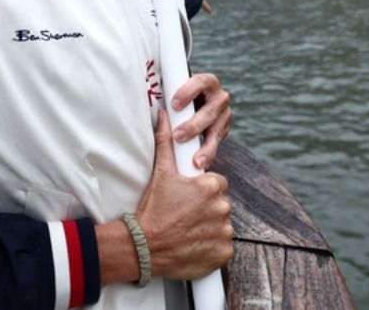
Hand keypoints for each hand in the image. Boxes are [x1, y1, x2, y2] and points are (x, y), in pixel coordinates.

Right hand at [136, 110, 233, 279]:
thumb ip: (165, 141)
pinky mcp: (223, 252)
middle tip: (185, 214)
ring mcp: (224, 231)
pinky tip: (195, 243)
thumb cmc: (153, 209)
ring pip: (222, 224)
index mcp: (211, 186)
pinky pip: (223, 246)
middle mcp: (221, 207)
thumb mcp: (160, 173)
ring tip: (188, 229)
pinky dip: (213, 246)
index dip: (202, 190)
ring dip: (210, 227)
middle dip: (207, 208)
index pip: (217, 184)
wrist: (144, 245)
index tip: (188, 198)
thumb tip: (163, 115)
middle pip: (220, 204)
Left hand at [169, 73, 231, 169]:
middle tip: (178, 135)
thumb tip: (158, 111)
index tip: (174, 105)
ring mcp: (224, 114)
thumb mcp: (171, 96)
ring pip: (216, 129)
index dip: (188, 92)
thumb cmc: (175, 101)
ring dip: (205, 145)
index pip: (201, 82)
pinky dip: (208, 154)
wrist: (187, 111)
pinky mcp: (224, 130)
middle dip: (194, 124)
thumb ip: (165, 98)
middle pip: (211, 110)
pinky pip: (217, 143)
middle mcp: (219, 97)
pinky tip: (200, 163)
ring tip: (194, 159)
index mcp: (206, 83)